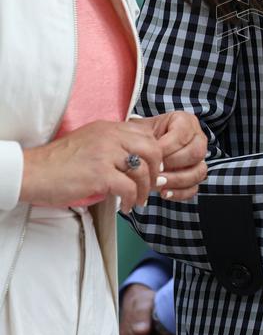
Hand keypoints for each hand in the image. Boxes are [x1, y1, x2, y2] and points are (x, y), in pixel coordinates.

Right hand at [21, 120, 162, 212]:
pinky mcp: (100, 173)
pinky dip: (131, 200)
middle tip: (151, 186)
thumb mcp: (90, 142)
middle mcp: (110, 136)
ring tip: (137, 201)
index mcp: (109, 127)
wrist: (33, 172)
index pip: (146, 135)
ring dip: (145, 190)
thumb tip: (136, 163)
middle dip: (156, 171)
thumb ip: (112, 146)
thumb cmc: (59, 162)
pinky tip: (125, 206)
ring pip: (144, 171)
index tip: (152, 170)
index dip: (155, 154)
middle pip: (152, 150)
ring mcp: (106, 154)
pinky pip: (129, 188)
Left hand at [135, 111, 207, 200]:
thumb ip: (144, 137)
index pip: (183, 134)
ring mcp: (200, 159)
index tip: (150, 156)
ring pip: (198, 172)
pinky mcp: (195, 177)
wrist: (145, 146)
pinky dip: (179, 193)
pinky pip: (194, 188)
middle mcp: (198, 139)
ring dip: (176, 180)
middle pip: (196, 153)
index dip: (167, 147)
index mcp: (186, 122)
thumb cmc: (144, 136)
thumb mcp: (142, 130)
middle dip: (173, 164)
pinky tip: (164, 193)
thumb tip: (143, 154)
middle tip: (155, 170)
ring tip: (158, 183)